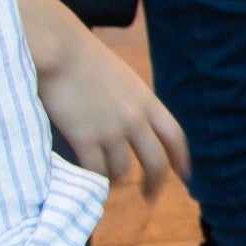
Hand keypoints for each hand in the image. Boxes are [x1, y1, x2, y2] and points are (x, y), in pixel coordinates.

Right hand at [16, 0, 187, 193]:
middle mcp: (135, 119)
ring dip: (116, 181)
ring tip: (109, 183)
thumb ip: (133, 102)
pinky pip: (95, 172)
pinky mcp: (84, 138)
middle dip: (155, 184)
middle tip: (150, 196)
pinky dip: (94, 181)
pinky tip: (90, 182)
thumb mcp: (123, 78)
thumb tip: (136, 124)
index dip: (182, 160)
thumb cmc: (84, 58)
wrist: (59, 48)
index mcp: (148, 101)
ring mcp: (110, 130)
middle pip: (156, 163)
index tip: (186, 176)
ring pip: (122, 171)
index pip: (176, 137)